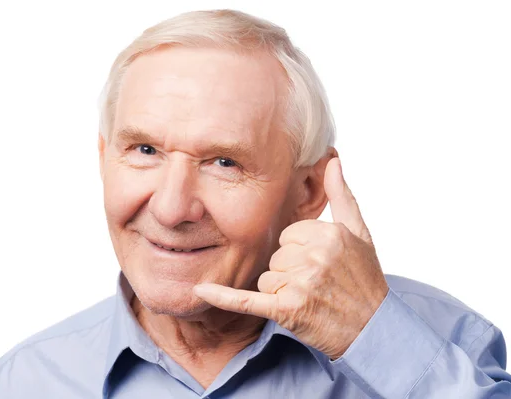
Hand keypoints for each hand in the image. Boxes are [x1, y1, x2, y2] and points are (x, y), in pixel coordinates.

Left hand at [193, 157, 388, 359]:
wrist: (374, 329)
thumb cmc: (365, 280)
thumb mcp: (360, 233)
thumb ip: (342, 195)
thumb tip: (332, 161)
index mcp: (328, 234)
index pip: (289, 235)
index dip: (300, 251)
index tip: (321, 266)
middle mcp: (314, 256)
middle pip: (276, 256)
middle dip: (290, 272)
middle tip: (318, 286)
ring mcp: (300, 284)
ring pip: (266, 278)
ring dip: (281, 292)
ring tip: (311, 300)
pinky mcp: (287, 310)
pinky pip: (246, 299)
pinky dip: (223, 296)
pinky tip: (202, 289)